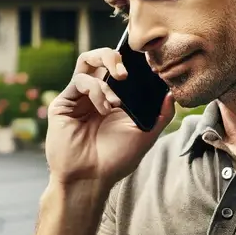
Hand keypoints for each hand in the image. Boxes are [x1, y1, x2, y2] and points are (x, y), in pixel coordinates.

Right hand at [45, 47, 174, 186]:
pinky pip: (80, 81)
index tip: (144, 62)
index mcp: (114, 99)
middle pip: (101, 58)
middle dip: (114, 56)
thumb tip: (172, 94)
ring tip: (119, 83)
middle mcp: (95, 95)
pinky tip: (104, 108)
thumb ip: (161, 115)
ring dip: (105, 64)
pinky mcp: (63, 102)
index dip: (130, 61)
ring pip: (86, 61)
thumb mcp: (145, 135)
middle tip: (126, 72)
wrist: (90, 178)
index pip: (119, 69)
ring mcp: (78, 97)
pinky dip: (96, 89)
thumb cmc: (116, 160)